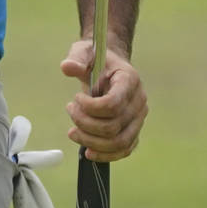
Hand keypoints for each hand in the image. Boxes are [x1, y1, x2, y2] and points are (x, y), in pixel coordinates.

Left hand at [59, 41, 147, 162]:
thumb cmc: (96, 60)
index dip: (90, 108)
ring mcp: (138, 118)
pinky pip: (124, 149)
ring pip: (118, 142)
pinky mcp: (134, 131)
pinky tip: (88, 152)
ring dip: (90, 141)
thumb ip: (76, 59)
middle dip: (85, 123)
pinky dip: (106, 155)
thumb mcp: (84, 52)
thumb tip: (67, 67)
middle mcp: (139, 101)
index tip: (75, 98)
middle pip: (113, 126)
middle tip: (70, 110)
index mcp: (129, 80)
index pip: (113, 104)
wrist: (109, 68)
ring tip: (73, 131)